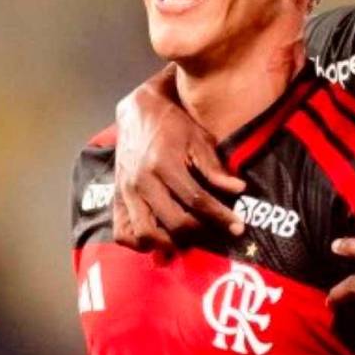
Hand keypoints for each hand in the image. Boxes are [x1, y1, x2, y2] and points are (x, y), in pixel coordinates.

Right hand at [113, 70, 246, 251]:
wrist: (138, 111)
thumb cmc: (172, 124)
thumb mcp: (198, 138)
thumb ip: (215, 167)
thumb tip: (238, 189)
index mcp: (164, 164)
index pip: (196, 201)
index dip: (220, 217)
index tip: (238, 227)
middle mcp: (142, 181)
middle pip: (174, 222)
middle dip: (200, 233)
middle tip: (216, 233)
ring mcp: (126, 192)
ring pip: (145, 234)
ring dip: (168, 243)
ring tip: (186, 239)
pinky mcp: (116, 198)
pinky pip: (122, 232)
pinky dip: (139, 243)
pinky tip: (159, 239)